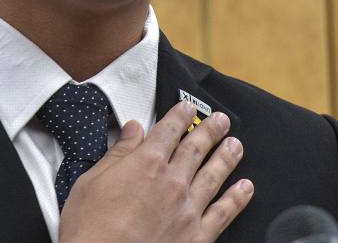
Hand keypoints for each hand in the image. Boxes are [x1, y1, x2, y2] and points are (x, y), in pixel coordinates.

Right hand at [58, 100, 253, 242]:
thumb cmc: (92, 230)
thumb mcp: (92, 182)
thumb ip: (118, 153)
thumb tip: (132, 131)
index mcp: (146, 163)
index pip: (169, 130)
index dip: (181, 116)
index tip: (189, 108)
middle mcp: (172, 182)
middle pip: (196, 148)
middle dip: (210, 131)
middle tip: (221, 120)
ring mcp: (187, 209)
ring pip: (214, 175)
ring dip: (227, 157)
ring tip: (235, 145)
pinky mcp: (197, 236)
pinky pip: (223, 213)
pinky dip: (237, 199)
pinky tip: (245, 188)